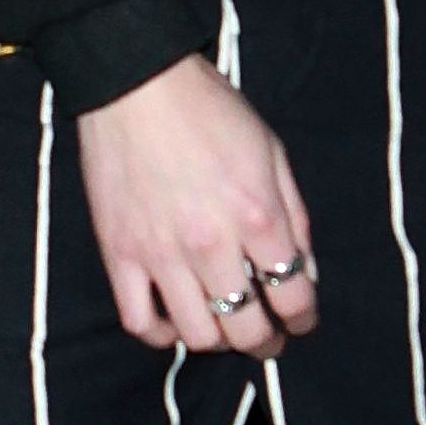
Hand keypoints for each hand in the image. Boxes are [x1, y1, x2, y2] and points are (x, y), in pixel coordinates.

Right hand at [77, 57, 318, 358]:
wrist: (134, 83)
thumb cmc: (208, 110)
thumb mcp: (271, 151)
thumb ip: (294, 216)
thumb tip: (305, 271)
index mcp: (257, 215)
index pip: (293, 295)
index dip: (304, 318)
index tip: (301, 320)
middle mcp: (212, 244)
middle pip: (247, 327)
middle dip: (266, 341)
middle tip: (268, 337)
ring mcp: (161, 253)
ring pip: (198, 334)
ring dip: (219, 340)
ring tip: (223, 327)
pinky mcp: (120, 254)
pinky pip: (140, 321)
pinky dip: (162, 334)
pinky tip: (175, 321)